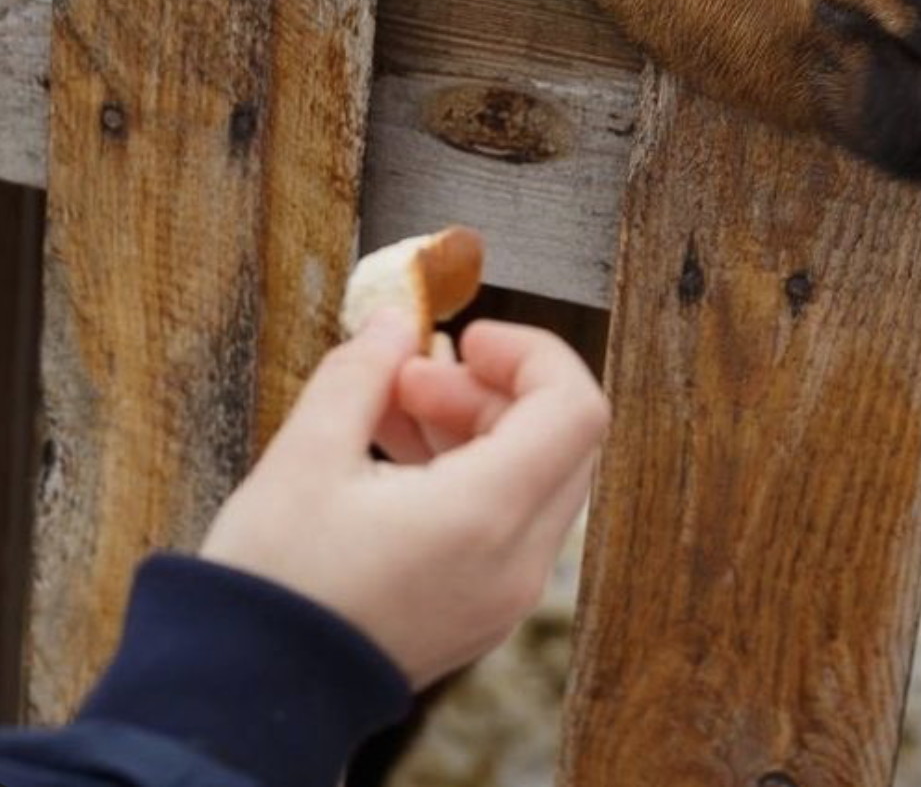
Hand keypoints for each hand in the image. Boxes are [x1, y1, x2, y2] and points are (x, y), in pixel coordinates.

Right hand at [201, 310, 608, 689]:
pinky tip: (390, 454)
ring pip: (532, 477)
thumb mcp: (304, 457)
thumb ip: (361, 373)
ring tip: (385, 406)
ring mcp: (503, 595)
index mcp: (487, 517)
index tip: (467, 338)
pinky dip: (465, 473)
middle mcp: (516, 562)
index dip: (531, 353)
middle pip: (558, 439)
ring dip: (473, 426)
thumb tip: (396, 321)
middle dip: (490, 388)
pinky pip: (503, 521)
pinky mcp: (478, 612)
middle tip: (407, 375)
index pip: (575, 407)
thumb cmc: (271, 589)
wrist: (236, 709)